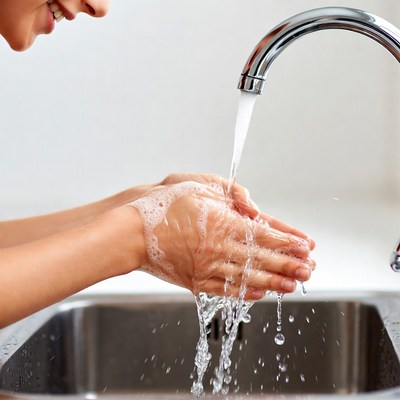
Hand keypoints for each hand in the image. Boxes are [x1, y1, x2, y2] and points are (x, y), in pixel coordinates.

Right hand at [129, 181, 314, 300]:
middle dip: (289, 264)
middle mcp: (218, 249)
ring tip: (293, 286)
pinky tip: (261, 293)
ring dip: (274, 282)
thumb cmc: (165, 205)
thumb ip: (232, 196)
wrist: (132, 232)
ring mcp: (207, 268)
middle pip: (262, 258)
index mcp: (222, 223)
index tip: (305, 246)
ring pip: (248, 278)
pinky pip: (227, 290)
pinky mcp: (195, 281)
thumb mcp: (200, 186)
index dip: (288, 240)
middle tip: (309, 270)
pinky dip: (246, 292)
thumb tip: (254, 210)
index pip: (264, 234)